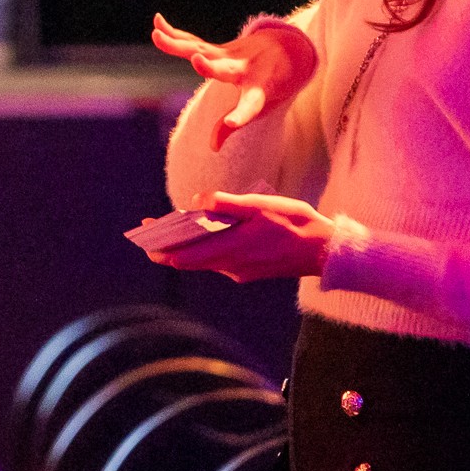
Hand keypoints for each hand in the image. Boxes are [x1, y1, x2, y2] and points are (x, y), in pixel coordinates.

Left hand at [146, 191, 333, 282]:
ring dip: (188, 246)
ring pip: (204, 260)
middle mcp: (230, 266)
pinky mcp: (249, 270)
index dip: (161, 246)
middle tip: (151, 233)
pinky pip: (220, 260)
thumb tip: (197, 200)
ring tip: (173, 229)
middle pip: (189, 259)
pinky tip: (208, 234)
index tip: (145, 235)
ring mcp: (240, 270)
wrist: (324, 251)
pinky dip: (207, 248)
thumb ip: (227, 204)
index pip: (183, 255)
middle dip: (168, 246)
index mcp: (229, 249)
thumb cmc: (294, 224)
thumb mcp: (260, 206)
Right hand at [152, 13, 316, 150]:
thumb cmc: (274, 86)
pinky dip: (175, 34)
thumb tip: (213, 147)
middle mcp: (245, 69)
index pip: (250, 105)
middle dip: (211, 67)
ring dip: (178, 44)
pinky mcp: (221, 47)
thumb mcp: (264, 106)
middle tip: (197, 60)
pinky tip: (157, 21)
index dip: (240, 115)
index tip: (230, 123)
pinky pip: (195, 42)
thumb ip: (237, 122)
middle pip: (224, 70)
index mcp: (260, 90)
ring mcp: (232, 55)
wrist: (289, 49)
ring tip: (155, 35)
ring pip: (202, 49)